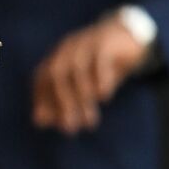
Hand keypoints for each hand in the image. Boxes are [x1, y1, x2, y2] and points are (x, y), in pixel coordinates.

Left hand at [32, 15, 150, 133]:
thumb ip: (58, 102)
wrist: (130, 39)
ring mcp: (86, 42)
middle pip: (57, 75)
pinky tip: (104, 97)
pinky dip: (101, 78)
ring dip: (82, 98)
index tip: (51, 123)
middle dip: (62, 104)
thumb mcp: (81, 88)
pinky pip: (100, 58)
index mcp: (57, 57)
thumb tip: (38, 121)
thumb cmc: (101, 68)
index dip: (43, 101)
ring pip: (78, 69)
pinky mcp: (106, 41)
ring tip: (89, 122)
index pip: (42, 80)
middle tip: (70, 129)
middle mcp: (68, 48)